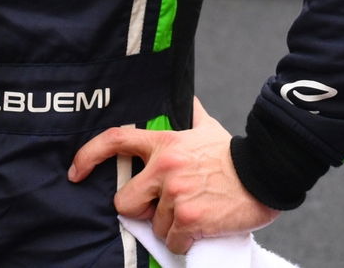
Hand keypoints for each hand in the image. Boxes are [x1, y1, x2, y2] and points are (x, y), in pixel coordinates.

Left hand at [69, 100, 276, 254]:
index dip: (88, 155)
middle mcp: (164, 167)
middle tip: (164, 209)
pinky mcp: (189, 219)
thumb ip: (192, 116)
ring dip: (170, 227)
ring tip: (194, 214)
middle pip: (124, 201)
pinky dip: (185, 242)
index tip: (76, 171)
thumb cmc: (236, 155)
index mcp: (165, 143)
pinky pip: (172, 241)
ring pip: (153, 226)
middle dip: (141, 210)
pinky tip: (201, 229)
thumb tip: (187, 100)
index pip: (115, 140)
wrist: (267, 174)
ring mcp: (175, 194)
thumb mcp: (209, 129)